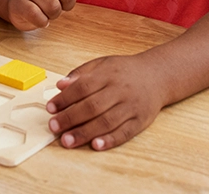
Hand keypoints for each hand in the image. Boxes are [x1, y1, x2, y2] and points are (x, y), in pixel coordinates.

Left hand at [45, 55, 161, 150]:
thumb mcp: (103, 64)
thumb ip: (81, 73)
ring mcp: (131, 106)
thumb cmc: (125, 71)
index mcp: (108, 74)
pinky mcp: (140, 120)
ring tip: (67, 141)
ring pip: (107, 121)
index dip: (65, 98)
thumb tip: (60, 85)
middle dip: (70, 118)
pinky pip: (125, 132)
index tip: (50, 108)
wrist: (158, 75)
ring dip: (85, 133)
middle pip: (93, 106)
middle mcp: (120, 90)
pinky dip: (110, 140)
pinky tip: (96, 145)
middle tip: (53, 126)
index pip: (83, 87)